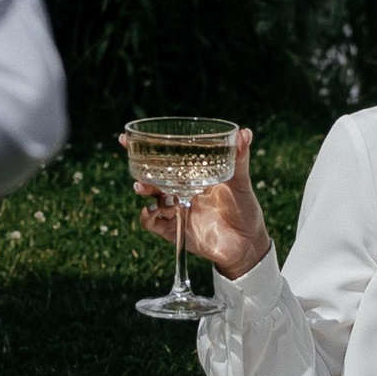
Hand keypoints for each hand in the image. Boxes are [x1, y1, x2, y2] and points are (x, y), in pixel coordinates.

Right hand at [127, 127, 270, 279]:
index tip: (128, 138)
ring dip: (145, 191)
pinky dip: (148, 216)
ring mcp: (177, 211)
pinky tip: (151, 210)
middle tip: (136, 162)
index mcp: (192, 177)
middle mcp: (180, 192)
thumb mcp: (241, 182)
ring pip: (151, 198)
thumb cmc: (245, 208)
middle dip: (139, 169)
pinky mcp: (175, 231)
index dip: (146, 150)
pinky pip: (153, 223)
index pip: (165, 160)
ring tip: (144, 187)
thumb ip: (239, 159)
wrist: (248, 243)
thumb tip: (245, 132)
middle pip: (152, 178)